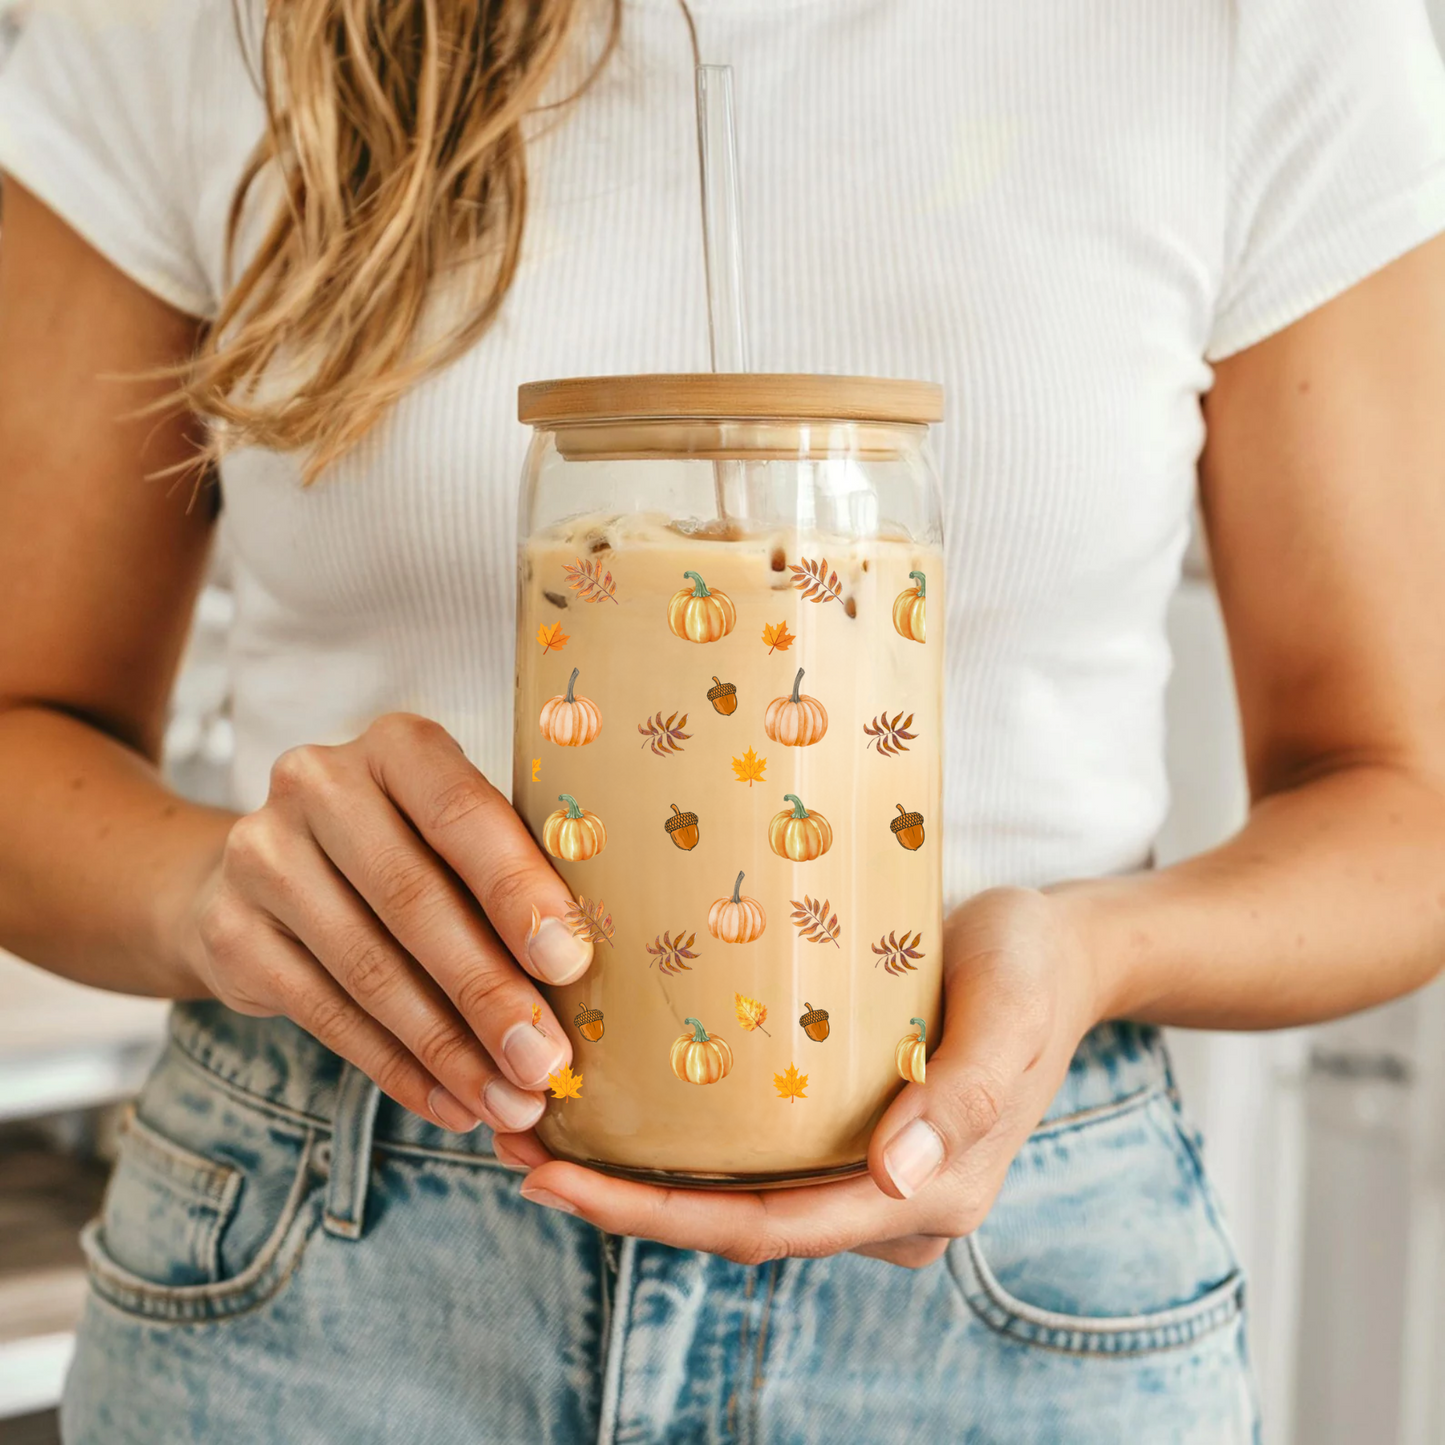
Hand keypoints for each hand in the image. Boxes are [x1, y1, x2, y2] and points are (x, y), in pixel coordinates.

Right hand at [177, 714, 589, 1135]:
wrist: (263, 874)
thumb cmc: (403, 852)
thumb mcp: (453, 840)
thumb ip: (509, 882)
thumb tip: (583, 977)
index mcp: (398, 746)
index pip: (462, 813)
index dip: (518, 890)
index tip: (570, 963)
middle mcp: (319, 784)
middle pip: (414, 900)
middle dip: (489, 992)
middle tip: (546, 1063)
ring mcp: (262, 856)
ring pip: (369, 969)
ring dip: (449, 1049)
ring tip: (509, 1100)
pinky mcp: (229, 932)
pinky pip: (325, 1015)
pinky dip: (397, 1068)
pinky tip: (449, 1103)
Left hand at [495, 887, 1107, 1267]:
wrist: (1063, 953)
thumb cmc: (1032, 972)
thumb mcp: (1009, 1014)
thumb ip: (964, 1100)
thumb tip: (894, 1183)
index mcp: (930, 1193)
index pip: (771, 1228)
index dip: (659, 1217)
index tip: (560, 1181)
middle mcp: (888, 1202)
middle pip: (732, 1224)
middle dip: (620, 1201)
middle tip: (512, 1147)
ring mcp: (866, 1174)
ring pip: (732, 1198)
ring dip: (634, 1177)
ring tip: (533, 1129)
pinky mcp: (847, 1136)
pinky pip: (751, 1160)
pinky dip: (676, 1147)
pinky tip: (613, 1105)